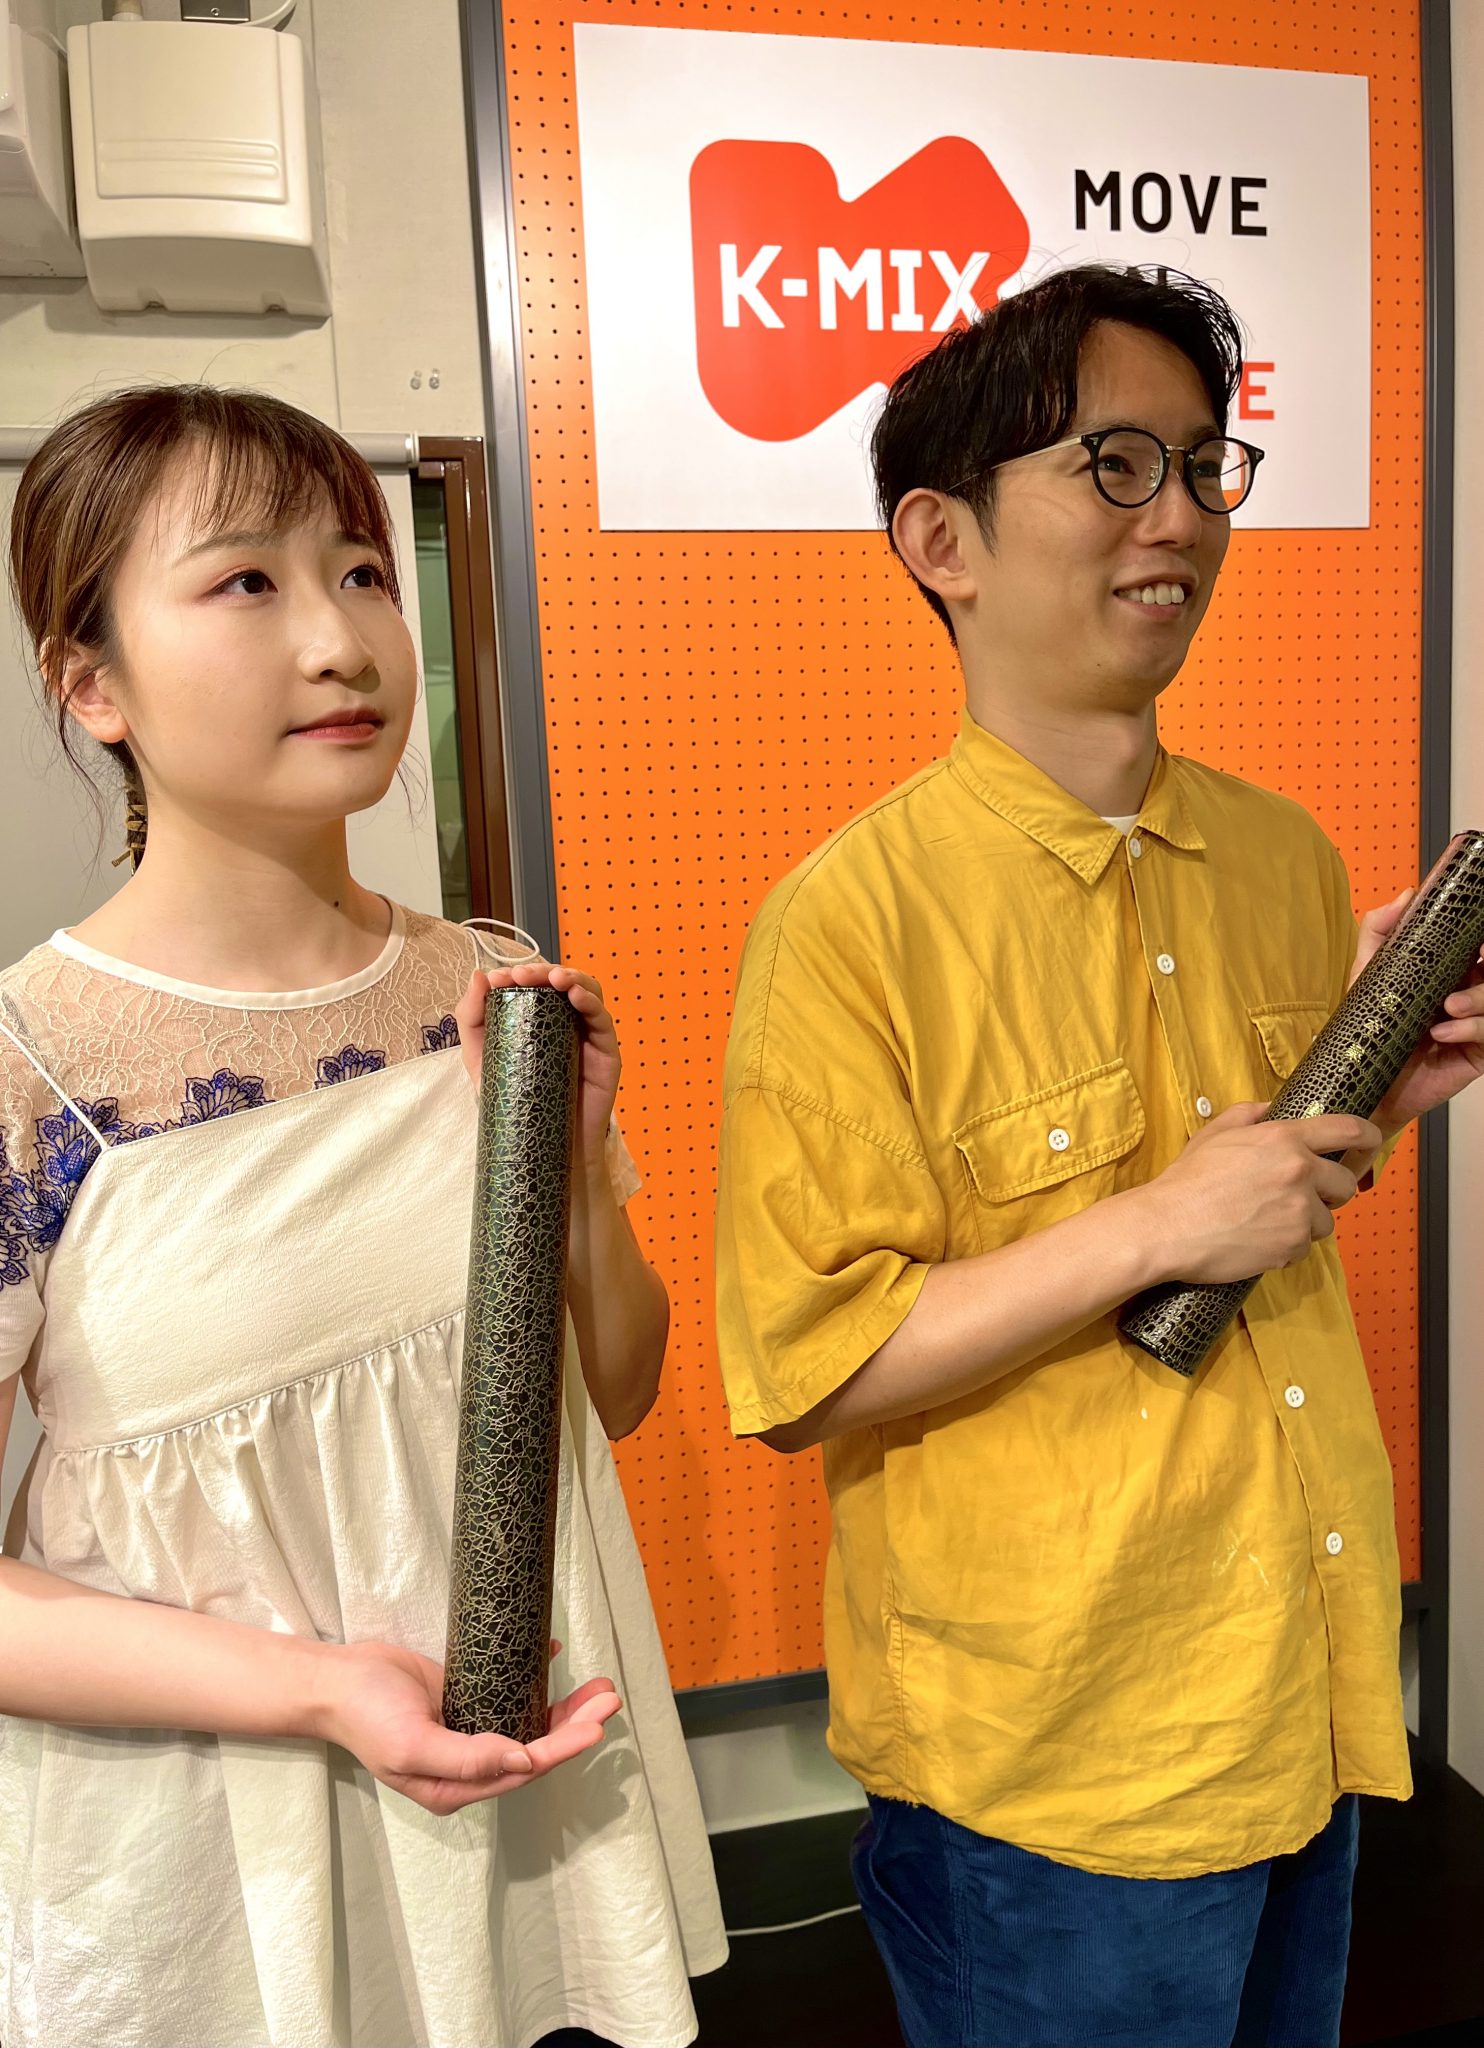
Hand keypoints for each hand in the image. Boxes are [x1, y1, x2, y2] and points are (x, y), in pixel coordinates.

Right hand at [309, 1637, 620, 1816]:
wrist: (335, 1679)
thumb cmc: (367, 1717)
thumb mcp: (413, 1745)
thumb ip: (468, 1759)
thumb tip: (525, 1763)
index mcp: (456, 1787)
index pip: (524, 1770)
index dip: (563, 1748)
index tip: (596, 1727)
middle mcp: (468, 1764)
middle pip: (535, 1747)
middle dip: (576, 1726)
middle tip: (609, 1698)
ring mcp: (467, 1730)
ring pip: (528, 1723)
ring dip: (566, 1707)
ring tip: (600, 1687)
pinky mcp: (465, 1699)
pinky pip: (509, 1693)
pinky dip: (536, 1680)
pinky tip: (556, 1660)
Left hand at [455, 961, 621, 1164]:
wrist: (540, 1153)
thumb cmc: (514, 1107)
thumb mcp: (482, 1060)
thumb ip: (474, 1020)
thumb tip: (479, 976)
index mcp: (538, 1020)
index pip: (535, 985)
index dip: (521, 973)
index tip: (500, 979)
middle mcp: (565, 1023)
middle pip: (563, 982)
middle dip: (542, 971)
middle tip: (521, 976)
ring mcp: (587, 1037)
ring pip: (588, 992)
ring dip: (572, 977)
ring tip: (554, 979)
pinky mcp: (606, 1055)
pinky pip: (603, 1021)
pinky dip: (591, 1002)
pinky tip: (576, 996)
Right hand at [1136, 1102, 1382, 1284]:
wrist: (1167, 1227)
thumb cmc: (1186, 1182)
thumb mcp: (1214, 1134)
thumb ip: (1247, 1116)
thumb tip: (1269, 1109)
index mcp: (1283, 1138)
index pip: (1349, 1129)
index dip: (1368, 1136)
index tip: (1371, 1143)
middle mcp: (1299, 1171)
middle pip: (1345, 1183)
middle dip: (1330, 1192)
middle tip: (1302, 1197)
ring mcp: (1299, 1211)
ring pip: (1325, 1220)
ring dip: (1305, 1223)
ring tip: (1268, 1222)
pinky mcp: (1292, 1245)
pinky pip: (1303, 1247)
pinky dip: (1286, 1247)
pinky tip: (1257, 1240)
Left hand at [1351, 888, 1483, 1131]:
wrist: (1361, 1083)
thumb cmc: (1368, 1030)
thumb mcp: (1367, 974)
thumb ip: (1380, 932)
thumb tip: (1407, 895)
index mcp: (1450, 971)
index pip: (1480, 948)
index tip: (1480, 935)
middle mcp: (1469, 994)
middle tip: (1482, 957)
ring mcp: (1475, 1024)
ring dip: (1482, 998)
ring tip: (1449, 1007)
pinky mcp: (1478, 1053)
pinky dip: (1472, 1029)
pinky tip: (1443, 1033)